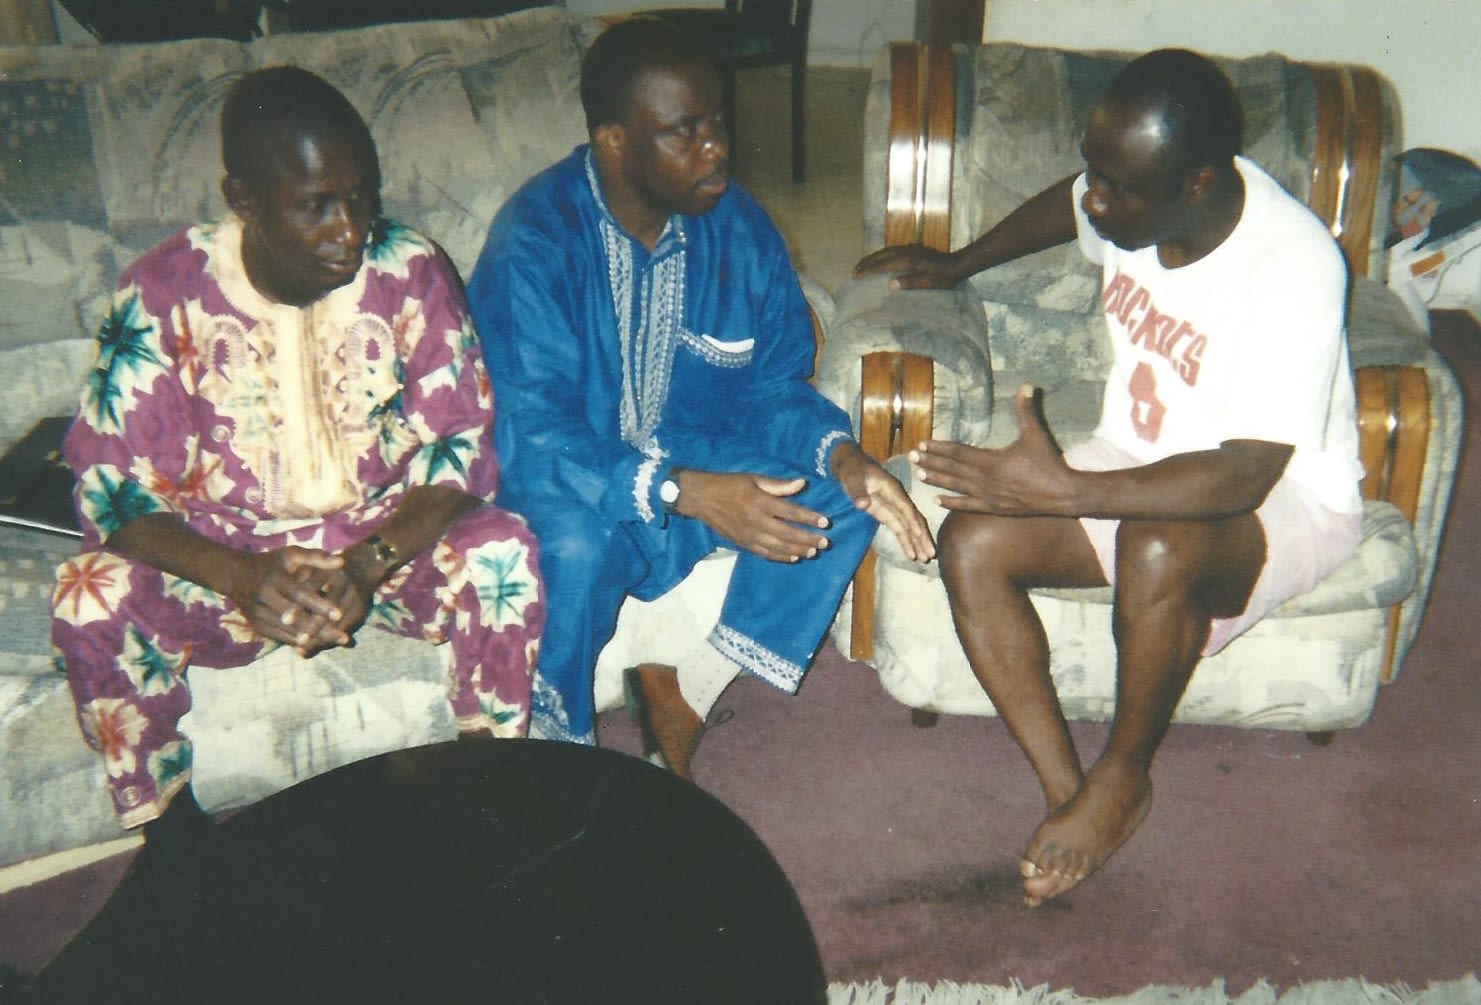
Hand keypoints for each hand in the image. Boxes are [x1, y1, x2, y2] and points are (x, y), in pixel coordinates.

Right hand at [225, 547, 362, 655]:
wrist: (235, 575)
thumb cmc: (271, 563)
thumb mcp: (291, 554)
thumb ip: (316, 557)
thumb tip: (342, 561)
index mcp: (273, 579)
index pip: (299, 594)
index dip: (319, 604)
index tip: (340, 614)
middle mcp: (263, 598)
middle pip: (294, 618)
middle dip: (319, 628)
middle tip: (343, 637)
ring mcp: (257, 614)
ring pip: (287, 631)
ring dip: (311, 639)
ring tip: (334, 643)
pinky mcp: (256, 625)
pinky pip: (279, 637)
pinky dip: (298, 642)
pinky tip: (317, 645)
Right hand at [677, 470, 831, 562]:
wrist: (701, 498)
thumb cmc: (729, 484)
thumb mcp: (753, 478)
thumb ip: (778, 484)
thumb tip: (802, 484)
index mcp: (761, 502)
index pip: (792, 512)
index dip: (810, 518)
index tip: (825, 522)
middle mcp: (757, 521)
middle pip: (788, 534)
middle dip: (809, 539)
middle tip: (825, 542)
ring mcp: (749, 535)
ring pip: (779, 547)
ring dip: (798, 550)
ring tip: (814, 552)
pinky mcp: (743, 543)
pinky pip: (765, 553)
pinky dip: (781, 557)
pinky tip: (793, 558)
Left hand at [830, 442, 934, 562]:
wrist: (849, 463)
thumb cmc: (852, 468)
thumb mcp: (852, 478)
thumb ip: (857, 491)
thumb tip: (863, 504)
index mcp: (892, 489)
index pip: (906, 508)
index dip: (913, 523)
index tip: (921, 537)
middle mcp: (897, 499)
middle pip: (913, 519)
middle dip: (921, 537)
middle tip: (930, 555)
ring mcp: (893, 506)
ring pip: (908, 526)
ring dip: (916, 542)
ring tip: (924, 559)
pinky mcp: (887, 513)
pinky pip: (899, 528)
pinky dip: (905, 540)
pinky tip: (911, 554)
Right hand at [853, 244, 962, 289]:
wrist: (958, 264)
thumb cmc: (944, 278)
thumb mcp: (929, 283)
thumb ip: (910, 283)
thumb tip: (890, 284)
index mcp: (907, 261)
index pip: (882, 265)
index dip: (868, 270)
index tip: (855, 276)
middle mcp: (906, 252)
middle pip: (881, 255)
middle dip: (866, 262)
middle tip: (854, 270)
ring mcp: (910, 249)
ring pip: (886, 251)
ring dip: (873, 258)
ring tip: (863, 265)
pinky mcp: (914, 249)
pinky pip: (892, 250)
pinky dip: (882, 255)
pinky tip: (881, 260)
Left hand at [911, 385, 1077, 515]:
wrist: (1062, 494)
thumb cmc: (1048, 463)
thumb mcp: (1036, 434)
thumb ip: (1026, 410)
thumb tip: (1026, 385)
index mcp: (992, 461)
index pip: (959, 452)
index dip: (939, 448)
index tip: (922, 443)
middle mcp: (985, 479)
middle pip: (952, 469)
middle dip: (930, 462)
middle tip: (910, 457)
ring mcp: (988, 496)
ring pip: (956, 487)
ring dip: (936, 480)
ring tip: (918, 474)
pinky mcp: (993, 507)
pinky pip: (967, 506)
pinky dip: (951, 503)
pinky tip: (936, 501)